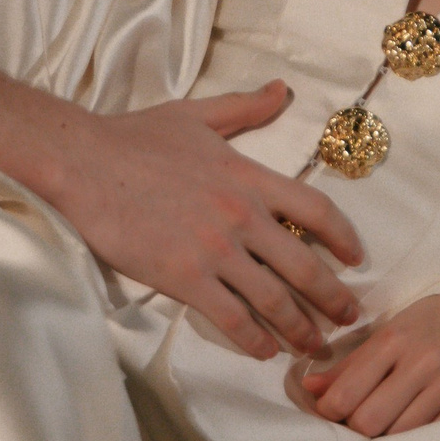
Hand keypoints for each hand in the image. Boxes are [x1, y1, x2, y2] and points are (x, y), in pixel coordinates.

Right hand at [0, 65, 364, 357]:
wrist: (83, 161)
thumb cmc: (134, 137)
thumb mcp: (196, 115)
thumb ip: (245, 108)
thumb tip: (283, 90)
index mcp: (248, 175)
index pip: (316, 210)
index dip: (343, 238)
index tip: (356, 259)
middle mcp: (241, 215)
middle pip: (305, 266)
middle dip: (333, 299)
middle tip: (348, 320)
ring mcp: (214, 249)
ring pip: (274, 299)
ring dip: (300, 328)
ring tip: (313, 346)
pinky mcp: (184, 276)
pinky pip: (231, 317)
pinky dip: (253, 338)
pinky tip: (263, 350)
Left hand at [294, 292, 439, 436]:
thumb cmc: (424, 328)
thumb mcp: (386, 334)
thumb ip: (349, 365)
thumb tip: (309, 389)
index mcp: (392, 340)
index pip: (346, 393)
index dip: (329, 411)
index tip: (329, 413)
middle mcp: (420, 361)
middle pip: (369, 420)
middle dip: (356, 427)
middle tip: (357, 421)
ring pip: (398, 434)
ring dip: (385, 436)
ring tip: (385, 423)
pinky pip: (430, 436)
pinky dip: (413, 438)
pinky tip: (410, 427)